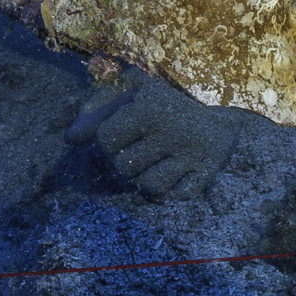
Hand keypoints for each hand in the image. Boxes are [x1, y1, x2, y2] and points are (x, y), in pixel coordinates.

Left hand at [66, 75, 242, 199]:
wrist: (226, 111)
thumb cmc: (169, 104)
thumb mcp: (135, 98)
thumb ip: (98, 115)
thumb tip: (69, 140)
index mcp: (151, 107)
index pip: (106, 140)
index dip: (111, 139)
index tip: (127, 130)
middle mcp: (171, 130)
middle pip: (124, 167)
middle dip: (128, 160)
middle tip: (144, 147)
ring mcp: (191, 154)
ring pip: (148, 186)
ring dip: (147, 177)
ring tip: (157, 162)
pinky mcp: (207, 173)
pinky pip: (173, 197)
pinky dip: (168, 191)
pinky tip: (174, 173)